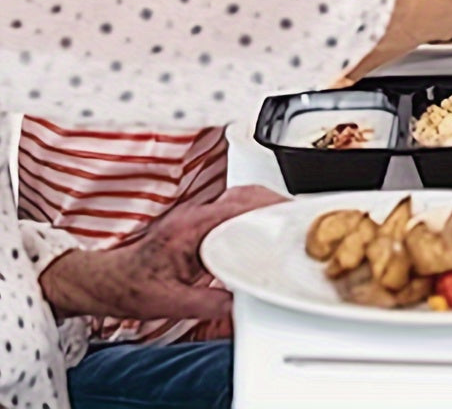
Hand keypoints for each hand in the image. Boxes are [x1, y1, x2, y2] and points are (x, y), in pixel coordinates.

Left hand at [40, 186, 285, 322]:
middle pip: (245, 195)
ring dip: (266, 205)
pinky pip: (234, 207)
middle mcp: (195, 216)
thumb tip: (242, 303)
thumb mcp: (170, 303)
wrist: (107, 281)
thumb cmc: (130, 287)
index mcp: (189, 229)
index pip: (237, 207)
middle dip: (274, 203)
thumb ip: (209, 303)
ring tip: (286, 220)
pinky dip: (254, 211)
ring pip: (241, 197)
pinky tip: (264, 226)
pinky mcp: (201, 222)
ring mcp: (198, 216)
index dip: (267, 209)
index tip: (289, 215)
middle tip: (296, 217)